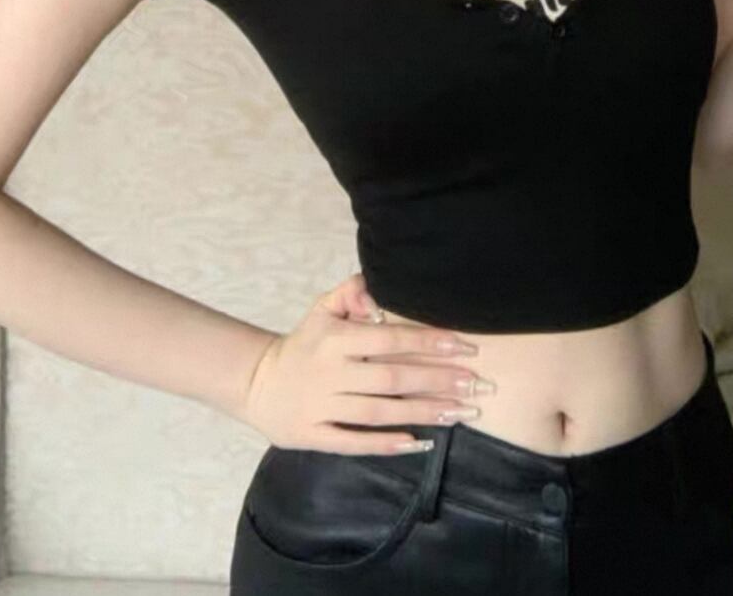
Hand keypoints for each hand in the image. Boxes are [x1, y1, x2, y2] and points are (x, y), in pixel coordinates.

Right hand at [240, 272, 496, 455]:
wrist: (255, 381)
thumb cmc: (304, 344)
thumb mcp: (321, 310)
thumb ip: (351, 293)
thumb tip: (376, 288)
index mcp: (335, 339)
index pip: (390, 339)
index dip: (430, 342)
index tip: (467, 348)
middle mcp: (330, 372)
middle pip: (393, 378)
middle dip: (438, 381)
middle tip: (477, 386)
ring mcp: (320, 406)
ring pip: (379, 411)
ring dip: (423, 413)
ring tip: (461, 414)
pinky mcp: (312, 434)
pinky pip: (352, 442)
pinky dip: (385, 444)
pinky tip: (417, 443)